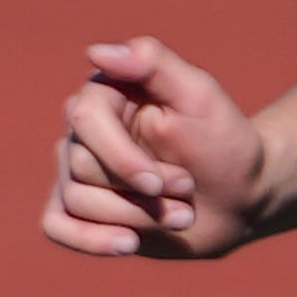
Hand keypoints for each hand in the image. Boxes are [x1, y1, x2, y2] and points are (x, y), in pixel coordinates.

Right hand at [40, 37, 268, 257]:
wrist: (240, 194)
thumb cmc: (224, 141)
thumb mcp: (201, 96)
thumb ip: (154, 63)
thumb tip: (95, 52)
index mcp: (108, 92)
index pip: (86, 120)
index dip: (121, 158)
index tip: (162, 183)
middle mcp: (84, 130)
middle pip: (81, 168)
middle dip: (140, 191)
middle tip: (188, 189)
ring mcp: (78, 170)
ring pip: (76, 201)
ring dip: (135, 217)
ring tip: (183, 216)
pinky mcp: (79, 208)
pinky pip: (55, 225)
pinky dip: (88, 239)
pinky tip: (128, 244)